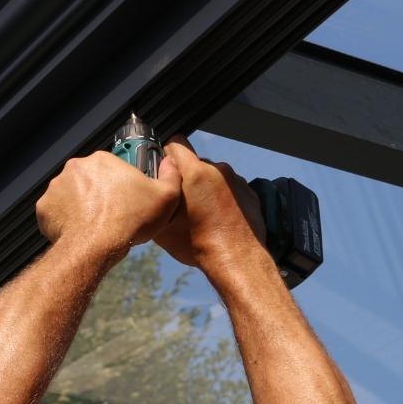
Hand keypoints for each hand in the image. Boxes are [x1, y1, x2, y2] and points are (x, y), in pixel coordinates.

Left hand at [36, 148, 182, 252]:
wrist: (95, 248)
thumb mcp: (166, 198)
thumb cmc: (130, 222)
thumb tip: (170, 162)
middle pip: (90, 179)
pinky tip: (79, 231)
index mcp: (102, 160)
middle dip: (99, 194)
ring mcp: (56, 187)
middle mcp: (76, 167)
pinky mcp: (44, 207)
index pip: (112, 168)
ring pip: (71, 194)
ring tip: (95, 224)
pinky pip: (56, 211)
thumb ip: (171, 175)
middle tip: (111, 214)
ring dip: (81, 205)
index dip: (121, 185)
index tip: (126, 200)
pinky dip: (65, 220)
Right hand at [153, 135, 266, 267]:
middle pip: (195, 163)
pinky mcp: (249, 192)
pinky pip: (230, 189)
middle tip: (182, 202)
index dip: (167, 155)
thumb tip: (153, 190)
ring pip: (213, 176)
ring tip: (203, 214)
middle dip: (187, 178)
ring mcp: (236, 180)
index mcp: (195, 172)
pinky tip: (219, 219)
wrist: (236, 260)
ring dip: (206, 189)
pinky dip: (223, 199)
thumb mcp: (163, 226)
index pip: (176, 143)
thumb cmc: (199, 245)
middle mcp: (218, 170)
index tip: (165, 169)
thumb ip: (157, 200)